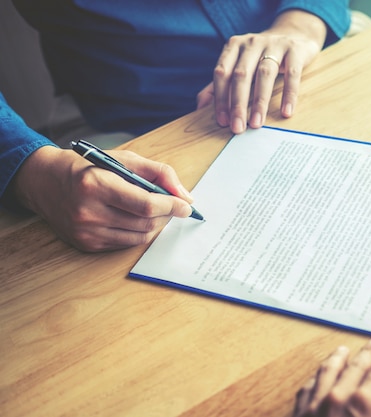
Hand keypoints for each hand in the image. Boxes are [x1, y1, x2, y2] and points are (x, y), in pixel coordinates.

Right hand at [12, 146, 193, 251]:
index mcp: (96, 185)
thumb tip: (185, 196)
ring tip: (155, 212)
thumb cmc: (87, 167)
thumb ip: (159, 173)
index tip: (186, 206)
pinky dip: (138, 232)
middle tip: (173, 206)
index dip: (172, 207)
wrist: (44, 181)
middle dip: (166, 215)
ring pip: (138, 237)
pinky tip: (135, 219)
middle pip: (145, 223)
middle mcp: (88, 212)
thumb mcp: (123, 158)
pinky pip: (125, 244)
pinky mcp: (86, 245)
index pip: (146, 205)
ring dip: (155, 226)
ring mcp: (86, 232)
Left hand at [196, 10, 326, 133]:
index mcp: (233, 46)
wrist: (294, 34)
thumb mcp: (239, 65)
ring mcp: (274, 44)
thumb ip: (219, 85)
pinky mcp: (295, 50)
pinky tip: (286, 112)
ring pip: (264, 74)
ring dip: (260, 101)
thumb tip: (200, 107)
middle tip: (238, 128)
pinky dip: (289, 94)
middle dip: (238, 104)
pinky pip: (292, 74)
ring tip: (257, 123)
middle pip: (241, 74)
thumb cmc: (261, 57)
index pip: (222, 73)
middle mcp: (252, 43)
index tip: (223, 121)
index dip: (220, 98)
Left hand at [293, 338, 370, 416]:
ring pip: (326, 373)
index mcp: (364, 404)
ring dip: (336, 359)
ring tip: (343, 350)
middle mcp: (337, 397)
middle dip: (366, 354)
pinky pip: (306, 389)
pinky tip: (316, 377)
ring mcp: (313, 407)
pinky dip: (315, 378)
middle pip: (354, 368)